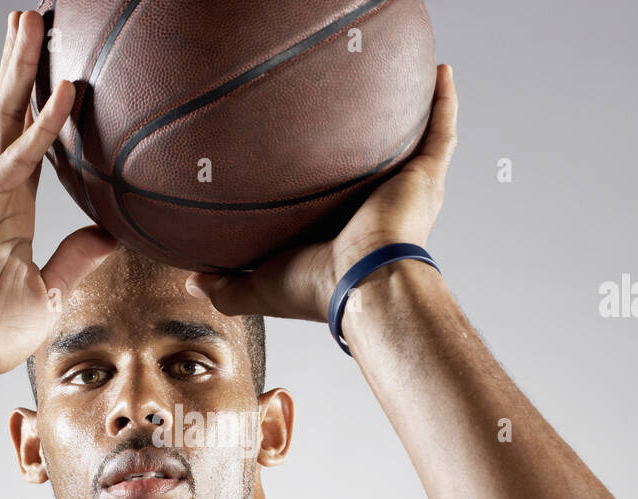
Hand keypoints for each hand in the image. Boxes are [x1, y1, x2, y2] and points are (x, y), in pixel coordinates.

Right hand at [0, 10, 117, 391]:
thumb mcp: (48, 294)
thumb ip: (74, 260)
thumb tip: (109, 234)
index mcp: (13, 209)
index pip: (33, 141)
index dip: (43, 101)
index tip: (61, 63)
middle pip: (11, 113)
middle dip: (23, 63)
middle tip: (37, 15)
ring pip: (5, 120)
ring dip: (22, 70)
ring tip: (31, 22)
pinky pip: (14, 162)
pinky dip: (39, 127)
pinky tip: (60, 94)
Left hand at [184, 64, 458, 321]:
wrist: (359, 284)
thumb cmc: (313, 289)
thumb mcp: (258, 285)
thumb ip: (226, 284)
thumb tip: (192, 281)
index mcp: (345, 231)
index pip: (335, 200)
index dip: (325, 183)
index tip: (308, 158)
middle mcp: (379, 209)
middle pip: (375, 166)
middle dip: (370, 143)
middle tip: (353, 112)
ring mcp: (406, 191)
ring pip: (413, 143)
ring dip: (413, 114)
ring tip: (407, 81)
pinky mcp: (425, 177)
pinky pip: (440, 131)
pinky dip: (444, 102)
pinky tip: (442, 71)